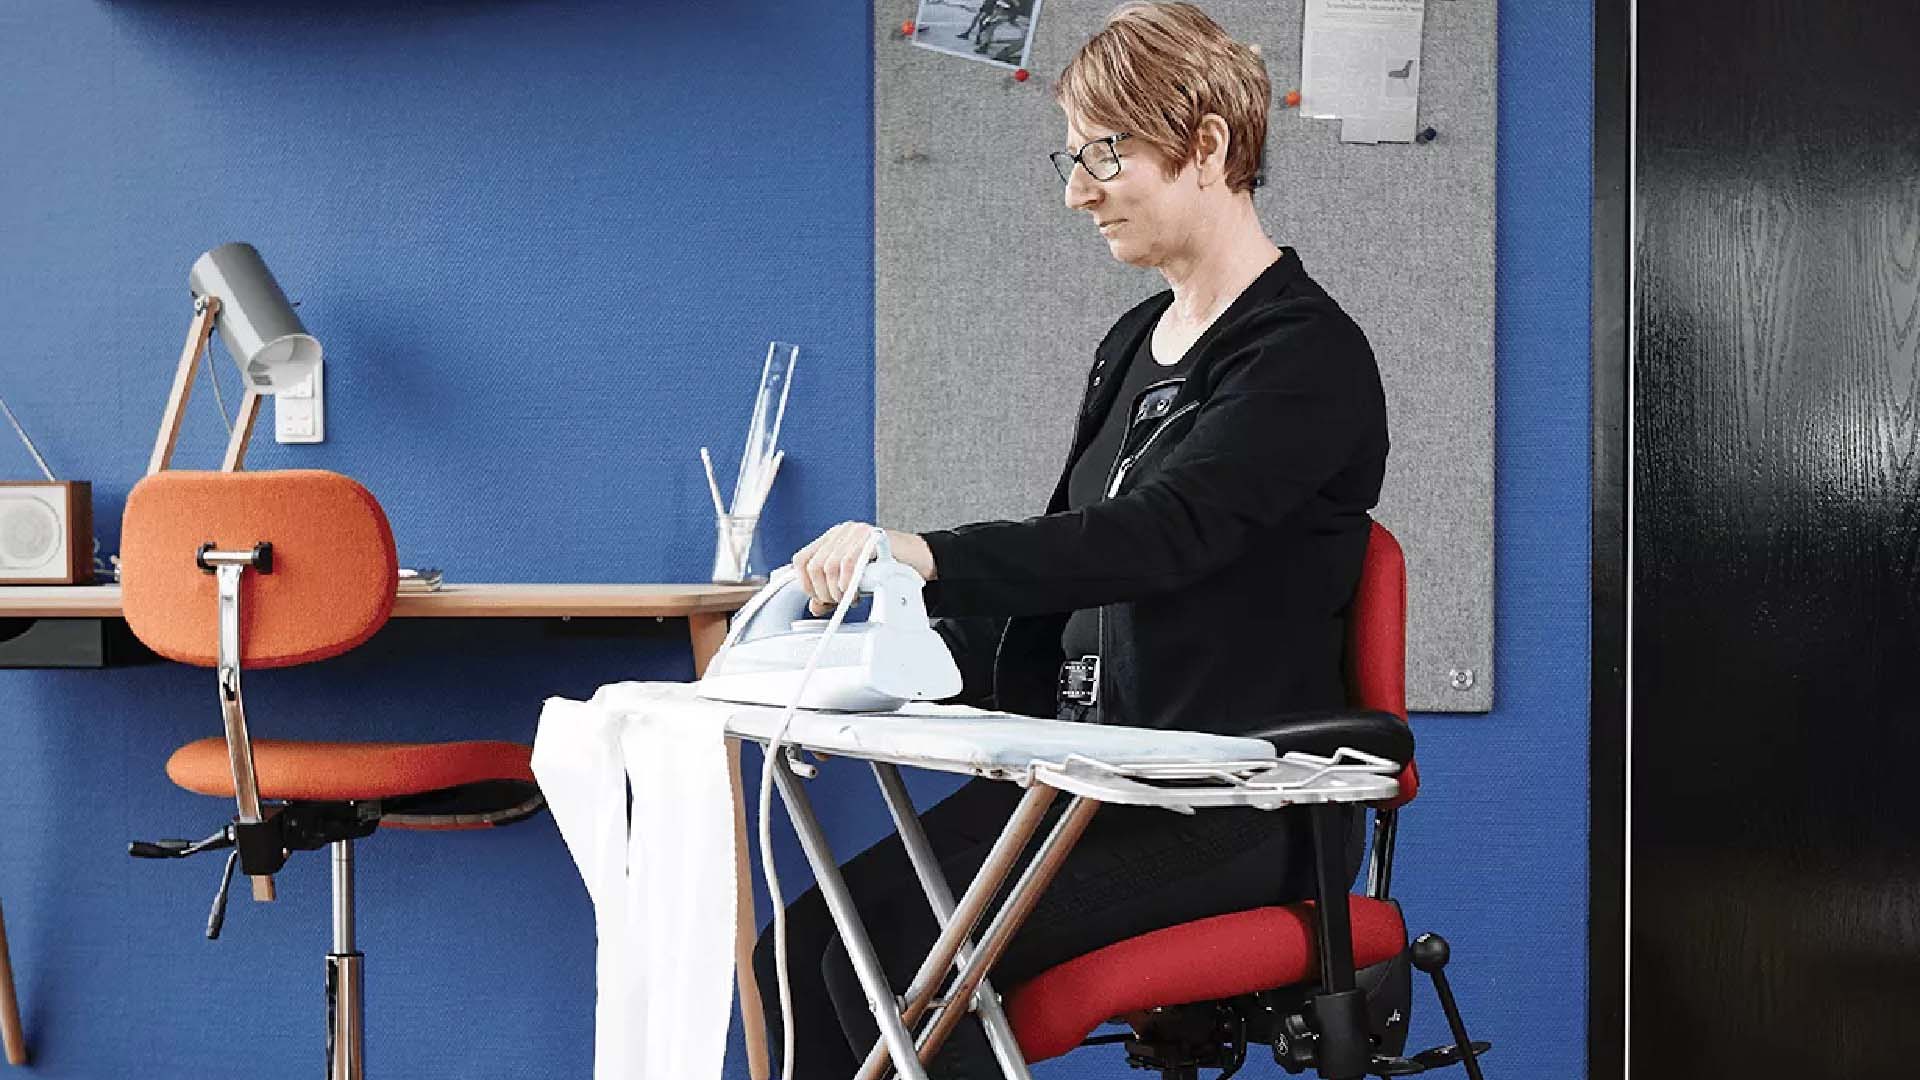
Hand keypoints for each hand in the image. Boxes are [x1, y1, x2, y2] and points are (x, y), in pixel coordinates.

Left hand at [792, 523, 936, 614]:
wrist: (917, 559)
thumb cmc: (887, 568)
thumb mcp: (853, 582)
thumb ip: (833, 592)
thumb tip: (815, 606)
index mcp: (832, 540)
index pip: (801, 559)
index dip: (806, 584)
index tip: (819, 599)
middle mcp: (841, 533)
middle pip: (814, 565)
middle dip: (823, 592)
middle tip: (839, 602)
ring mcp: (855, 532)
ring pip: (829, 565)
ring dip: (837, 590)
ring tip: (850, 598)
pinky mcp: (870, 536)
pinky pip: (849, 562)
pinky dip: (848, 583)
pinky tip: (857, 590)